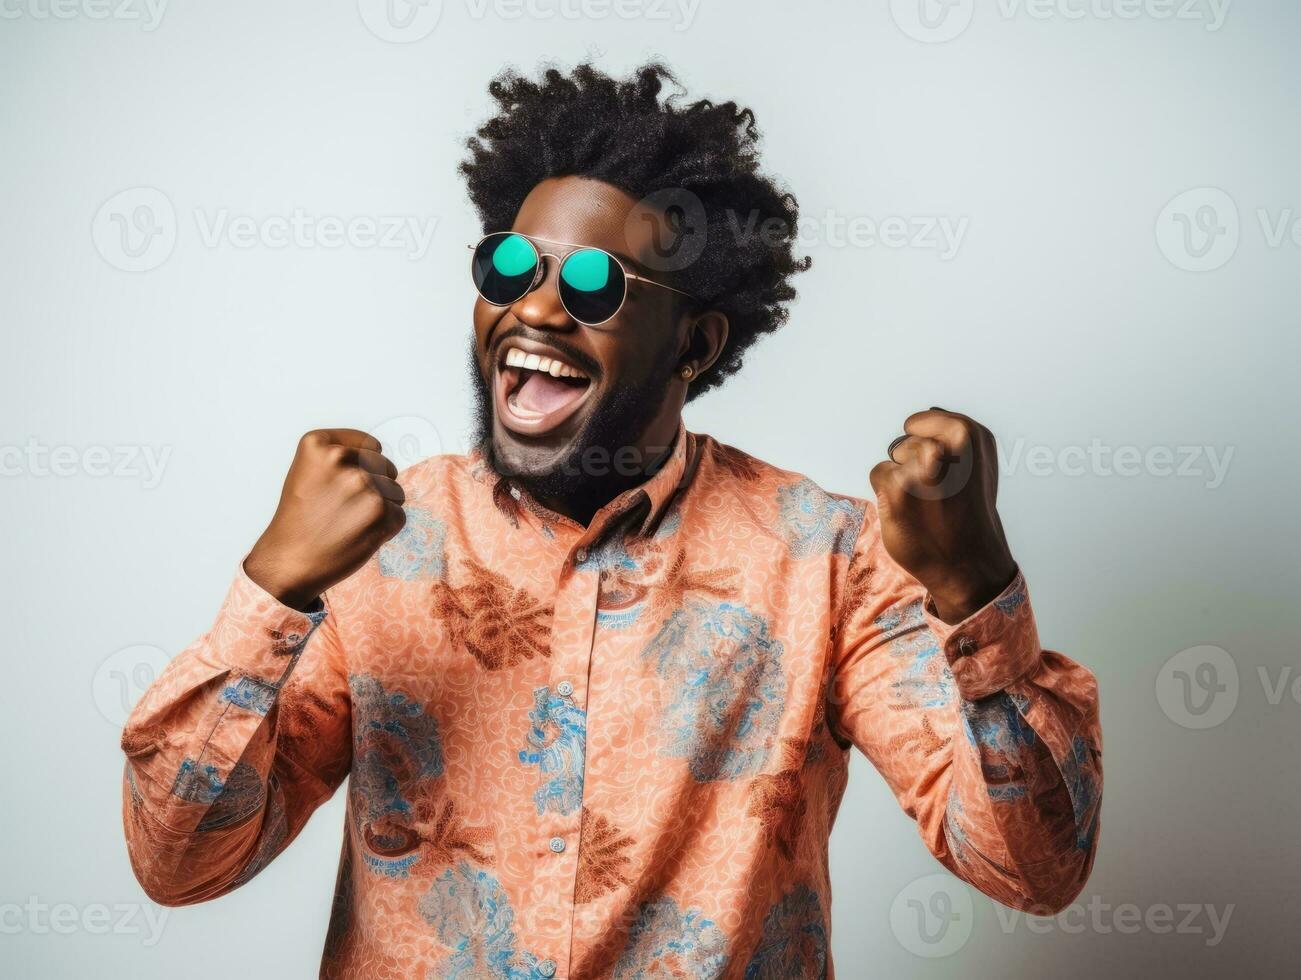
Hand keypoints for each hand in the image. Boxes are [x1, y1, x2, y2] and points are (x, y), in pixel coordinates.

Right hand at [245, 429, 405, 609]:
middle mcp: (340, 458)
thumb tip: (380, 456)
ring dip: (380, 508)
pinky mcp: (380, 510)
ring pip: (395, 491)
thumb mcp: (308, 472)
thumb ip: (340, 458)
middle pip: (385, 466)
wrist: (289, 562)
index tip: (342, 485)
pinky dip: (385, 529)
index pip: (369, 444)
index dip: (363, 467)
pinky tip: (358, 536)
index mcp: (318, 443)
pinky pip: (399, 515)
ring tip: (348, 522)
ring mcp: (362, 483)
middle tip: (343, 509)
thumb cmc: (300, 520)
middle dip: (374, 486)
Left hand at [869, 408, 1015, 623]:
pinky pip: (879, 474)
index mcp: (971, 436)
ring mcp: (920, 469)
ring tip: (924, 503)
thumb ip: (954, 439)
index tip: (936, 461)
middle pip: (906, 440)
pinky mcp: (897, 490)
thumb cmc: (970, 513)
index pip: (924, 420)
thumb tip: (926, 419)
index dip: (923, 439)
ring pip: (893, 457)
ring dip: (900, 478)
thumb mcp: (979, 464)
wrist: (968, 563)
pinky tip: (910, 512)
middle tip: (935, 493)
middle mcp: (947, 447)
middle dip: (912, 462)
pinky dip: (888, 493)